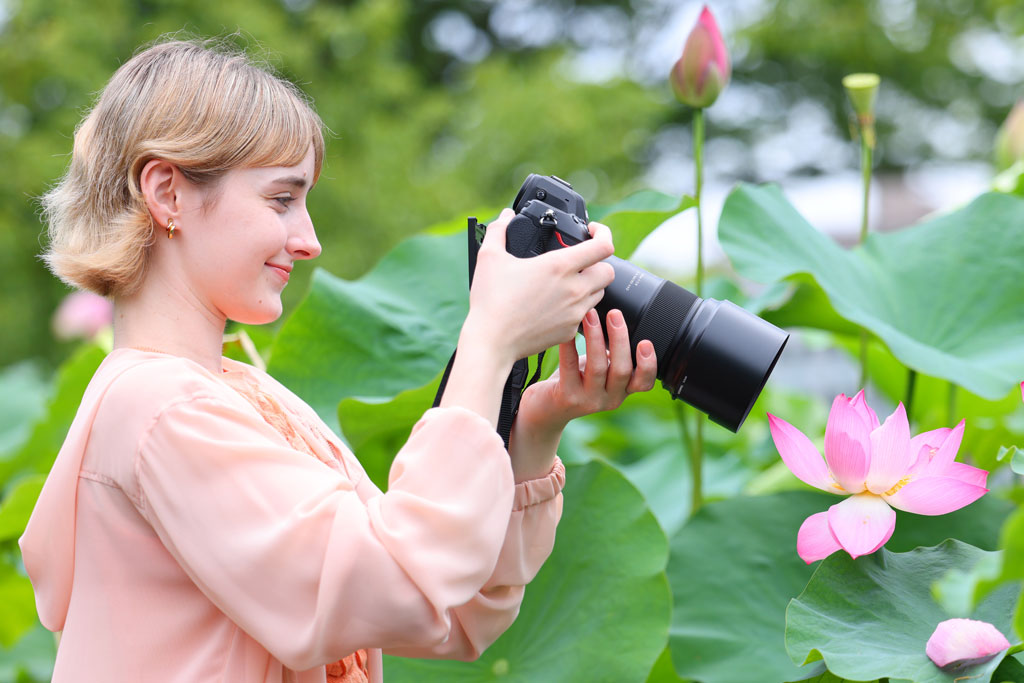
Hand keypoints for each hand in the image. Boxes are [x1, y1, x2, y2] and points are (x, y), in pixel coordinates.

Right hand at [460, 209, 615, 366]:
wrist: (491, 342)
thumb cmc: (491, 301)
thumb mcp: (489, 257)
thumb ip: (499, 230)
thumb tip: (505, 216)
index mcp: (560, 266)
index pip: (603, 246)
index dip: (603, 233)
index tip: (592, 231)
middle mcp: (574, 289)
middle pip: (609, 271)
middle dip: (598, 262)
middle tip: (581, 261)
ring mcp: (574, 312)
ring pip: (600, 294)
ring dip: (590, 285)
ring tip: (568, 282)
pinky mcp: (569, 331)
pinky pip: (584, 315)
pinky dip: (577, 307)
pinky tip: (557, 304)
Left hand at [508, 308, 657, 481]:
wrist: (545, 410)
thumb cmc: (575, 381)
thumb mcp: (600, 370)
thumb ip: (613, 355)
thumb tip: (618, 318)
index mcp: (622, 390)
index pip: (644, 383)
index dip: (648, 365)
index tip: (645, 342)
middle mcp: (610, 399)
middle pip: (621, 370)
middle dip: (619, 339)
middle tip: (614, 314)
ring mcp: (588, 400)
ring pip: (597, 367)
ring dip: (594, 337)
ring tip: (590, 315)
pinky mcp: (567, 397)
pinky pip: (569, 366)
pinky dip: (569, 346)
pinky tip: (568, 330)